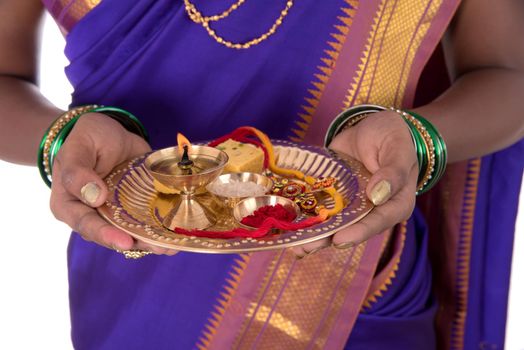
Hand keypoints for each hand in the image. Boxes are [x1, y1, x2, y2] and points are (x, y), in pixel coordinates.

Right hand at [50, 112, 176, 255]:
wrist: (108, 131)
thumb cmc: (87, 138)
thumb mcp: (78, 148)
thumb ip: (78, 171)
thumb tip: (94, 197)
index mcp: (71, 206)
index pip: (87, 225)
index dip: (107, 235)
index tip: (126, 242)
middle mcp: (93, 215)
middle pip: (114, 235)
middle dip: (138, 243)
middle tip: (161, 247)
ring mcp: (116, 214)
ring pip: (133, 233)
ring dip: (153, 240)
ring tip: (173, 245)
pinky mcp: (136, 208)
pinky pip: (147, 221)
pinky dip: (161, 228)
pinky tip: (178, 233)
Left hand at [292, 110, 417, 256]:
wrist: (370, 127)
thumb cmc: (390, 136)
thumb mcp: (396, 148)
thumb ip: (393, 171)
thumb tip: (378, 195)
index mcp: (395, 204)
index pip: (378, 221)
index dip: (359, 232)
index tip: (340, 239)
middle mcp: (371, 210)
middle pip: (350, 229)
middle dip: (327, 239)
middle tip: (305, 247)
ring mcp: (350, 206)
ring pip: (332, 224)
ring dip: (313, 235)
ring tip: (293, 245)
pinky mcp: (332, 197)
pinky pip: (318, 209)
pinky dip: (304, 218)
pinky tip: (286, 227)